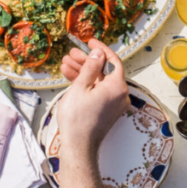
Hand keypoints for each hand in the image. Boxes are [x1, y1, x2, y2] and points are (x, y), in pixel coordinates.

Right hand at [58, 39, 129, 158]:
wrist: (78, 146)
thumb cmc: (78, 119)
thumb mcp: (81, 87)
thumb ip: (91, 67)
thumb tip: (98, 53)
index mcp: (117, 87)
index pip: (113, 61)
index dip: (101, 49)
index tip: (90, 41)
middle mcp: (120, 94)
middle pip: (104, 71)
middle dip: (87, 61)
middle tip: (72, 54)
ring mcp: (114, 103)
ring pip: (99, 81)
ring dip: (84, 72)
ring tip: (66, 64)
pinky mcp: (107, 110)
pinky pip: (98, 91)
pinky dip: (87, 84)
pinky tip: (70, 77)